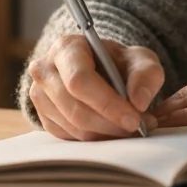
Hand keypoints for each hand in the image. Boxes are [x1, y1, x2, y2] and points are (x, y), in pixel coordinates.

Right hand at [27, 34, 163, 140]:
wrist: (102, 71)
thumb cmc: (119, 63)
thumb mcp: (140, 60)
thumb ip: (146, 75)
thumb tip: (139, 102)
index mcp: (66, 48)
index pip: (80, 80)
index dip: (107, 103)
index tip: (134, 119)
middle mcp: (45, 70)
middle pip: (75, 108)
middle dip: (110, 124)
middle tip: (138, 127)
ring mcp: (40, 95)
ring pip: (73, 127)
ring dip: (106, 134)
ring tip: (130, 128)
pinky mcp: (44, 117)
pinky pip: (69, 138)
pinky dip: (95, 139)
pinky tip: (112, 130)